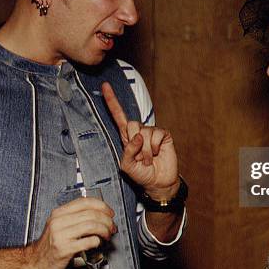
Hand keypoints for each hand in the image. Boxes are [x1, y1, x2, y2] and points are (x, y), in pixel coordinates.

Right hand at [25, 197, 116, 268]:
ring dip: (104, 230)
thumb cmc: (49, 246)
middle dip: (107, 220)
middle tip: (112, 227)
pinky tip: (97, 244)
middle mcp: (59, 222)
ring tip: (106, 236)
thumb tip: (100, 216)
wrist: (35, 264)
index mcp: (59, 213)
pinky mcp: (64, 249)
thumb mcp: (59, 226)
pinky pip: (88, 241)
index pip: (85, 202)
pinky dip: (97, 242)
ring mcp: (61, 235)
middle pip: (91, 214)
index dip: (102, 206)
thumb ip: (76, 218)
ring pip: (91, 225)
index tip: (109, 213)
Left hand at [102, 82, 178, 199]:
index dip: (111, 100)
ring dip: (145, 151)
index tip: (104, 85)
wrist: (158, 182)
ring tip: (148, 159)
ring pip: (144, 133)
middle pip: (132, 124)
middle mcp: (139, 131)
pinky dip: (154, 148)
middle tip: (139, 157)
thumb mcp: (127, 166)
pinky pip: (156, 135)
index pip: (118, 115)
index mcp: (127, 136)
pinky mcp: (163, 135)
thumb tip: (138, 136)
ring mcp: (152, 132)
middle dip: (134, 143)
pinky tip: (157, 154)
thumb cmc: (141, 174)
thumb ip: (128, 151)